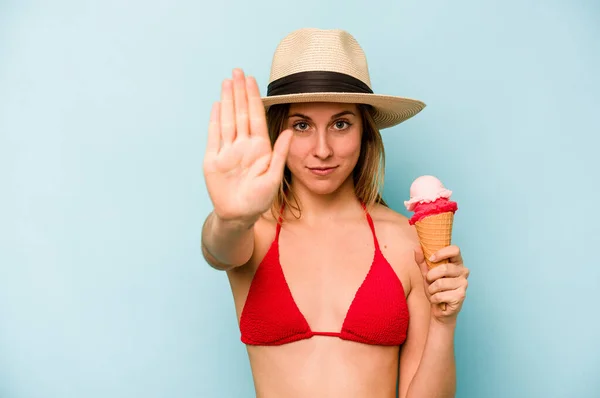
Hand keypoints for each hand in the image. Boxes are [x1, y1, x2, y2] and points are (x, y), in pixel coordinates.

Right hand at [203, 69, 292, 224]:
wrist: (238, 215)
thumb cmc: (259, 199)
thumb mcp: (274, 177)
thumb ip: (280, 153)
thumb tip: (290, 130)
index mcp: (260, 147)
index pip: (256, 116)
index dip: (254, 97)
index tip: (252, 79)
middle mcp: (243, 145)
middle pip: (241, 113)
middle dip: (240, 92)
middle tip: (238, 71)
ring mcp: (227, 151)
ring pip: (228, 119)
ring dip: (228, 100)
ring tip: (227, 81)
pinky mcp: (213, 159)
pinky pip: (214, 135)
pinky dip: (215, 119)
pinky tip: (218, 104)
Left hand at [414, 245, 469, 323]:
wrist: (440, 310)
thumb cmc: (435, 289)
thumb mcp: (426, 273)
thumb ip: (422, 261)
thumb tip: (416, 248)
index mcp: (457, 263)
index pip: (455, 250)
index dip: (442, 253)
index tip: (431, 259)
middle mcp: (463, 272)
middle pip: (445, 268)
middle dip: (431, 276)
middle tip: (429, 281)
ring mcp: (464, 284)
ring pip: (440, 283)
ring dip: (431, 289)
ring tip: (433, 292)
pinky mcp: (460, 296)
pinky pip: (440, 295)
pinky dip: (433, 298)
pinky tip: (437, 300)